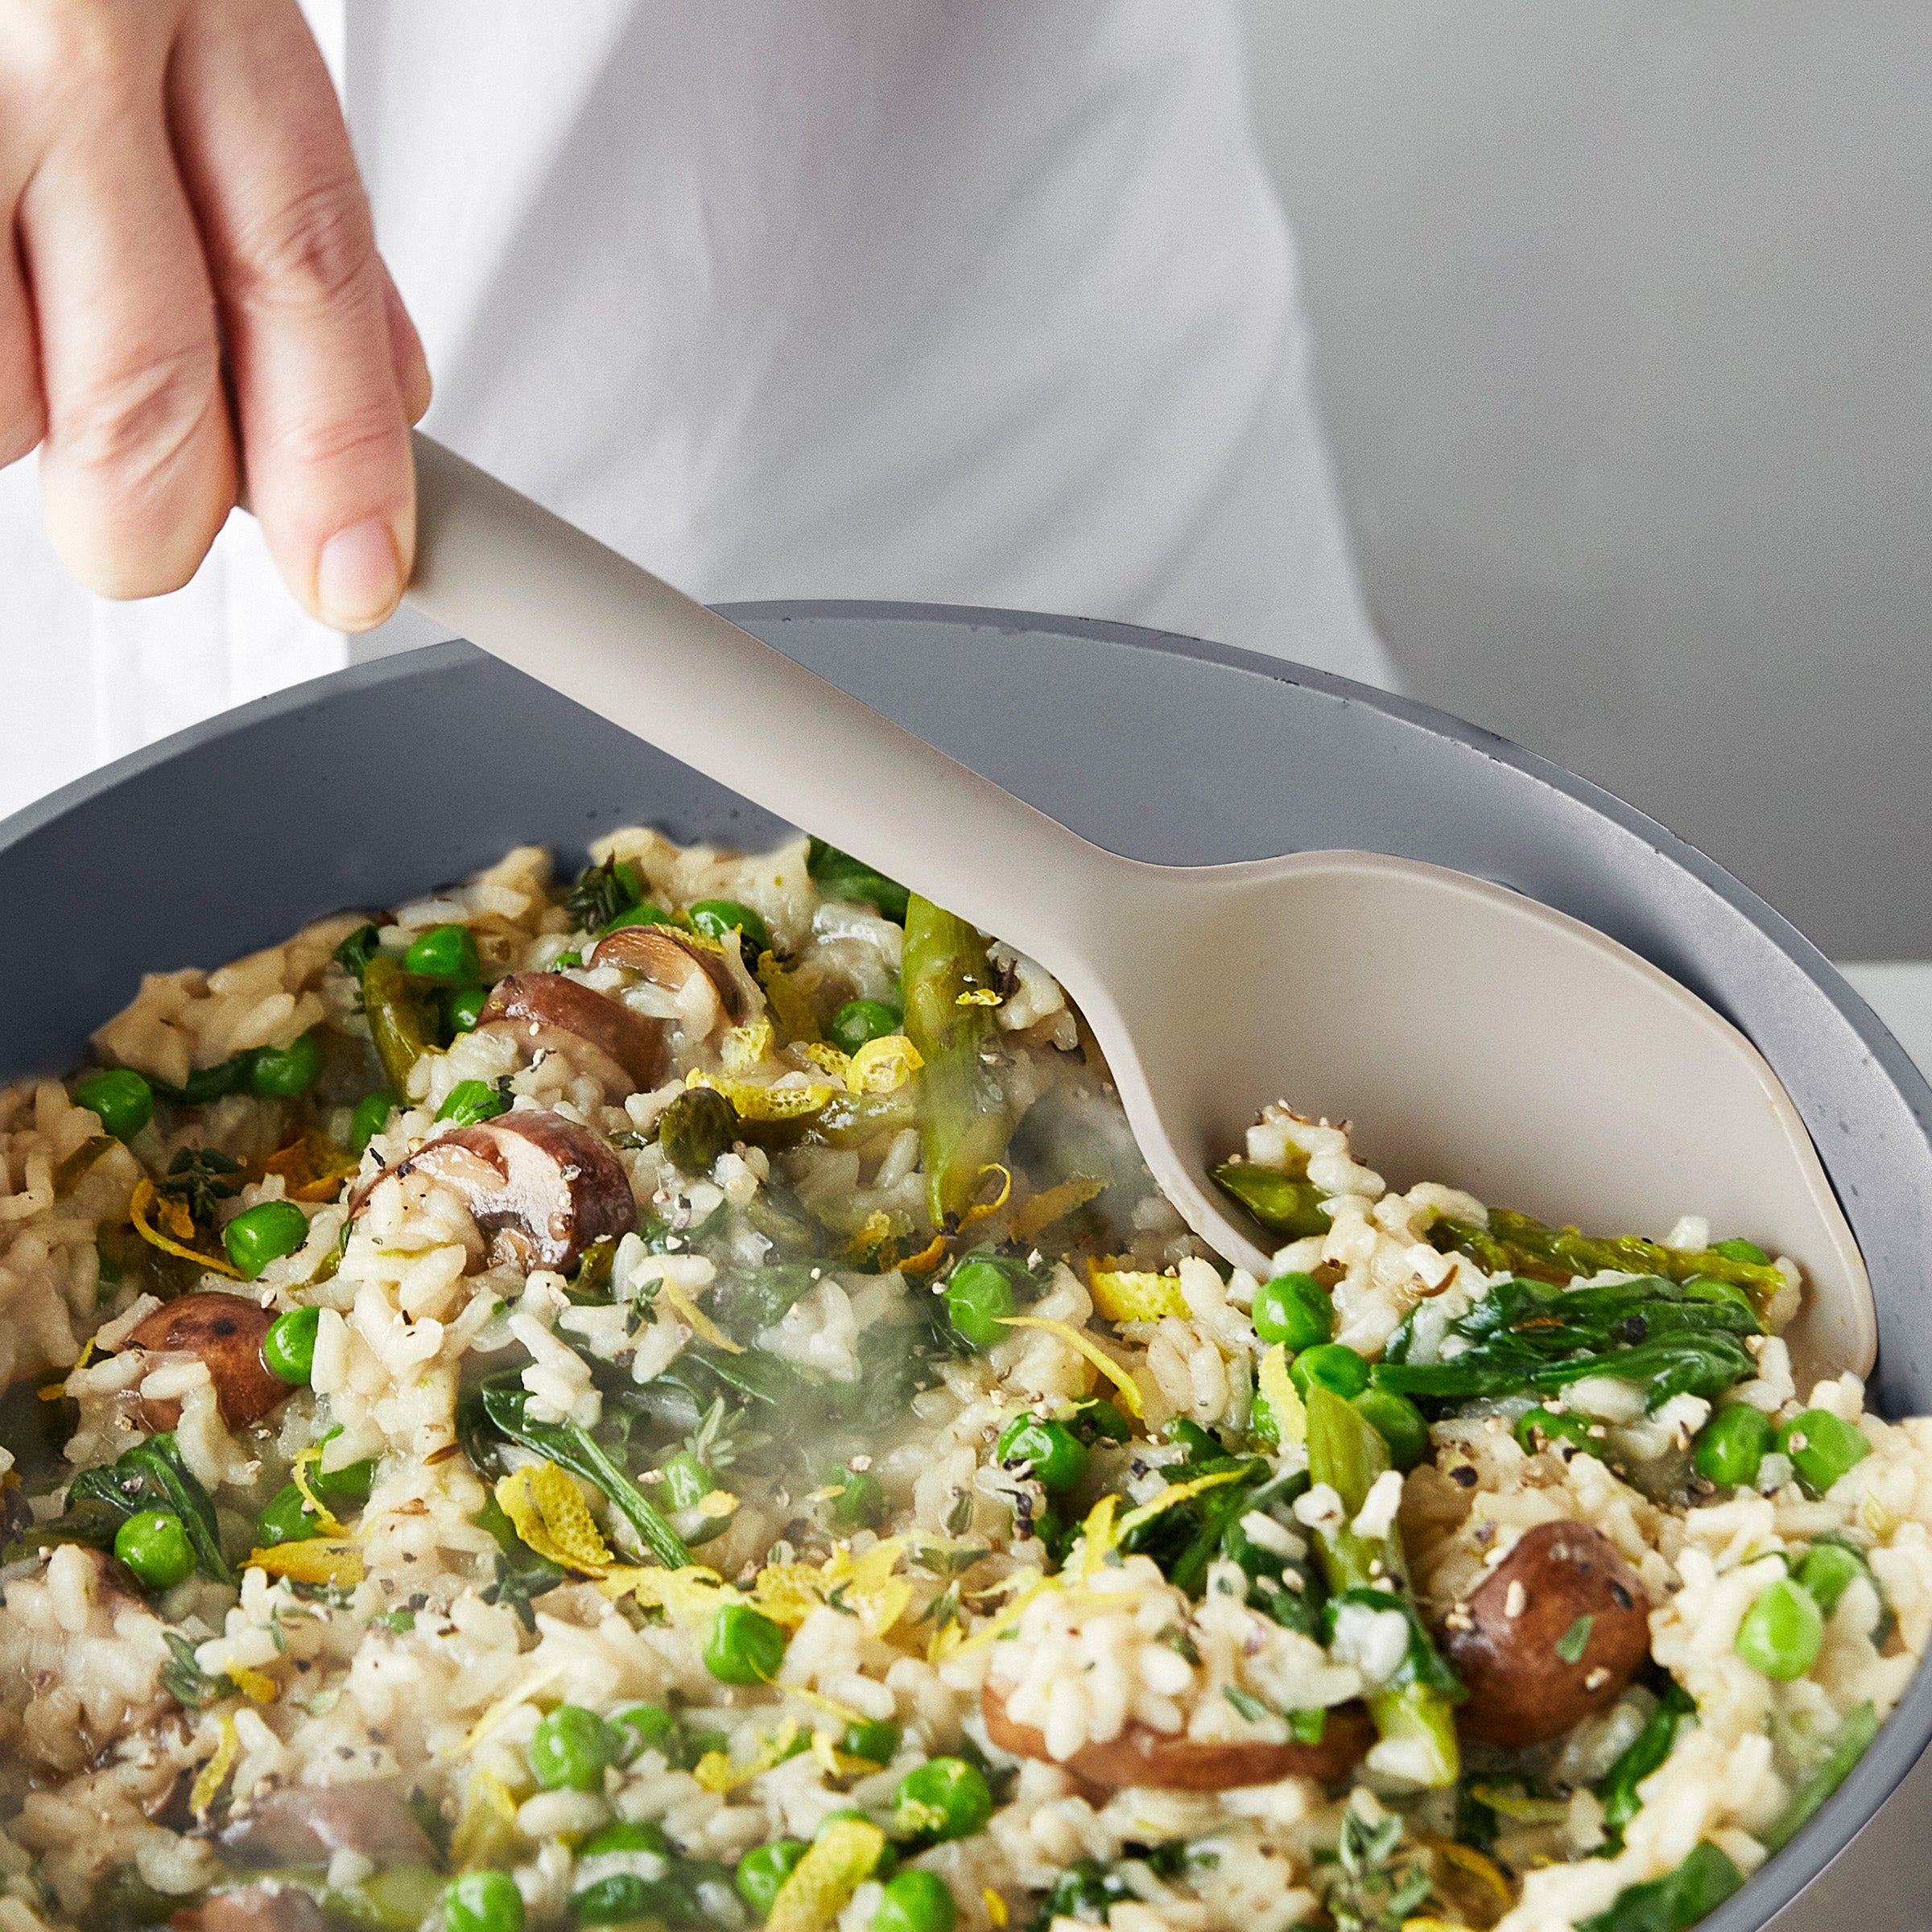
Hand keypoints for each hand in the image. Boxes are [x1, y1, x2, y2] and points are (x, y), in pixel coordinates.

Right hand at [0, 0, 430, 628]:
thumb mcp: (200, 14)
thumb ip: (286, 199)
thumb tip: (390, 395)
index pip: (307, 268)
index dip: (342, 455)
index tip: (355, 572)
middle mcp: (65, 25)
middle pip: (148, 377)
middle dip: (161, 511)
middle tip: (152, 533)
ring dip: (18, 417)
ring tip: (17, 320)